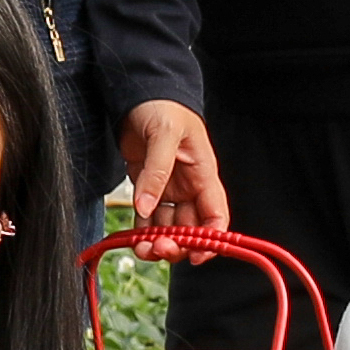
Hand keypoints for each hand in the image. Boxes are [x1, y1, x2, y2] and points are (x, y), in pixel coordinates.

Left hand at [119, 102, 222, 235]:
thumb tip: (146, 206)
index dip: (211, 239)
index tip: (195, 255)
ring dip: (158, 242)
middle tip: (159, 248)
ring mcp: (169, 189)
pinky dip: (142, 231)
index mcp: (204, 175)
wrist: (140, 94)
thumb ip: (156, 172)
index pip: (215, 215)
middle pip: (191, 228)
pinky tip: (134, 239)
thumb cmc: (163, 106)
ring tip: (142, 248)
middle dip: (178, 244)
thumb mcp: (164, 134)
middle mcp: (189, 187)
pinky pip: (148, 218)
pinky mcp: (148, 187)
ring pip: (169, 228)